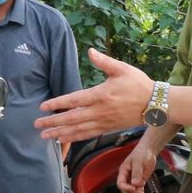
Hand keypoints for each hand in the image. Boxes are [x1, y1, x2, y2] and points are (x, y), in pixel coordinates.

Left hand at [35, 49, 152, 143]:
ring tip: (44, 136)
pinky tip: (63, 140)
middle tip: (37, 124)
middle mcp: (100, 111)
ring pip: (77, 130)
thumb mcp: (122, 69)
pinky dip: (73, 138)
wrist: (154, 104)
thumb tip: (90, 51)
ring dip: (60, 133)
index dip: (58, 104)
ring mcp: (103, 122)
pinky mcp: (107, 128)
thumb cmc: (138, 84)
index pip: (75, 100)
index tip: (43, 107)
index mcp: (101, 95)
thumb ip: (104, 61)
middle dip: (53, 122)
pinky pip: (87, 135)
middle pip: (72, 119)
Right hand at [116, 145, 156, 192]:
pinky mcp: (140, 181)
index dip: (125, 188)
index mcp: (123, 171)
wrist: (149, 151)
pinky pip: (139, 191)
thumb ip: (136, 172)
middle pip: (126, 190)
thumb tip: (135, 183)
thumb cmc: (141, 153)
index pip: (120, 183)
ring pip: (132, 192)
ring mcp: (133, 180)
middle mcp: (127, 177)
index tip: (133, 189)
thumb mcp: (138, 161)